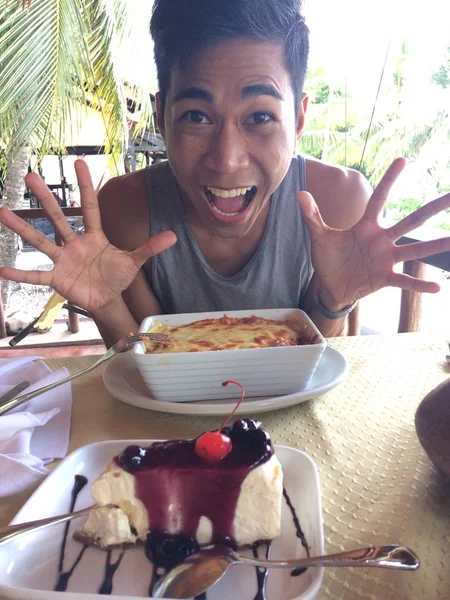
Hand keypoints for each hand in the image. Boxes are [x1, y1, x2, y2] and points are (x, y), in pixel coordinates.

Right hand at [0, 160, 176, 311]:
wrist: (107, 300)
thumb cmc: (117, 277)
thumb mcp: (134, 261)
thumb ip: (150, 248)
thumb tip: (173, 236)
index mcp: (94, 236)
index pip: (89, 207)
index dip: (85, 186)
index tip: (80, 162)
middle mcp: (74, 243)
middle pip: (59, 217)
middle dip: (46, 198)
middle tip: (30, 176)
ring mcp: (63, 260)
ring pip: (40, 241)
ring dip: (22, 228)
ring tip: (2, 212)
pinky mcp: (57, 279)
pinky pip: (36, 276)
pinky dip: (21, 274)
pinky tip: (1, 268)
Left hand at [297, 158, 449, 309]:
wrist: (330, 287)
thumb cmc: (328, 259)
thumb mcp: (319, 237)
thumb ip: (312, 216)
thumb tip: (300, 194)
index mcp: (367, 226)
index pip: (379, 199)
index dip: (390, 180)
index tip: (402, 160)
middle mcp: (382, 240)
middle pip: (410, 221)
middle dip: (431, 208)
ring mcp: (386, 259)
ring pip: (415, 250)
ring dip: (436, 245)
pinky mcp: (385, 278)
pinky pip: (405, 281)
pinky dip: (418, 284)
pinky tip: (437, 287)